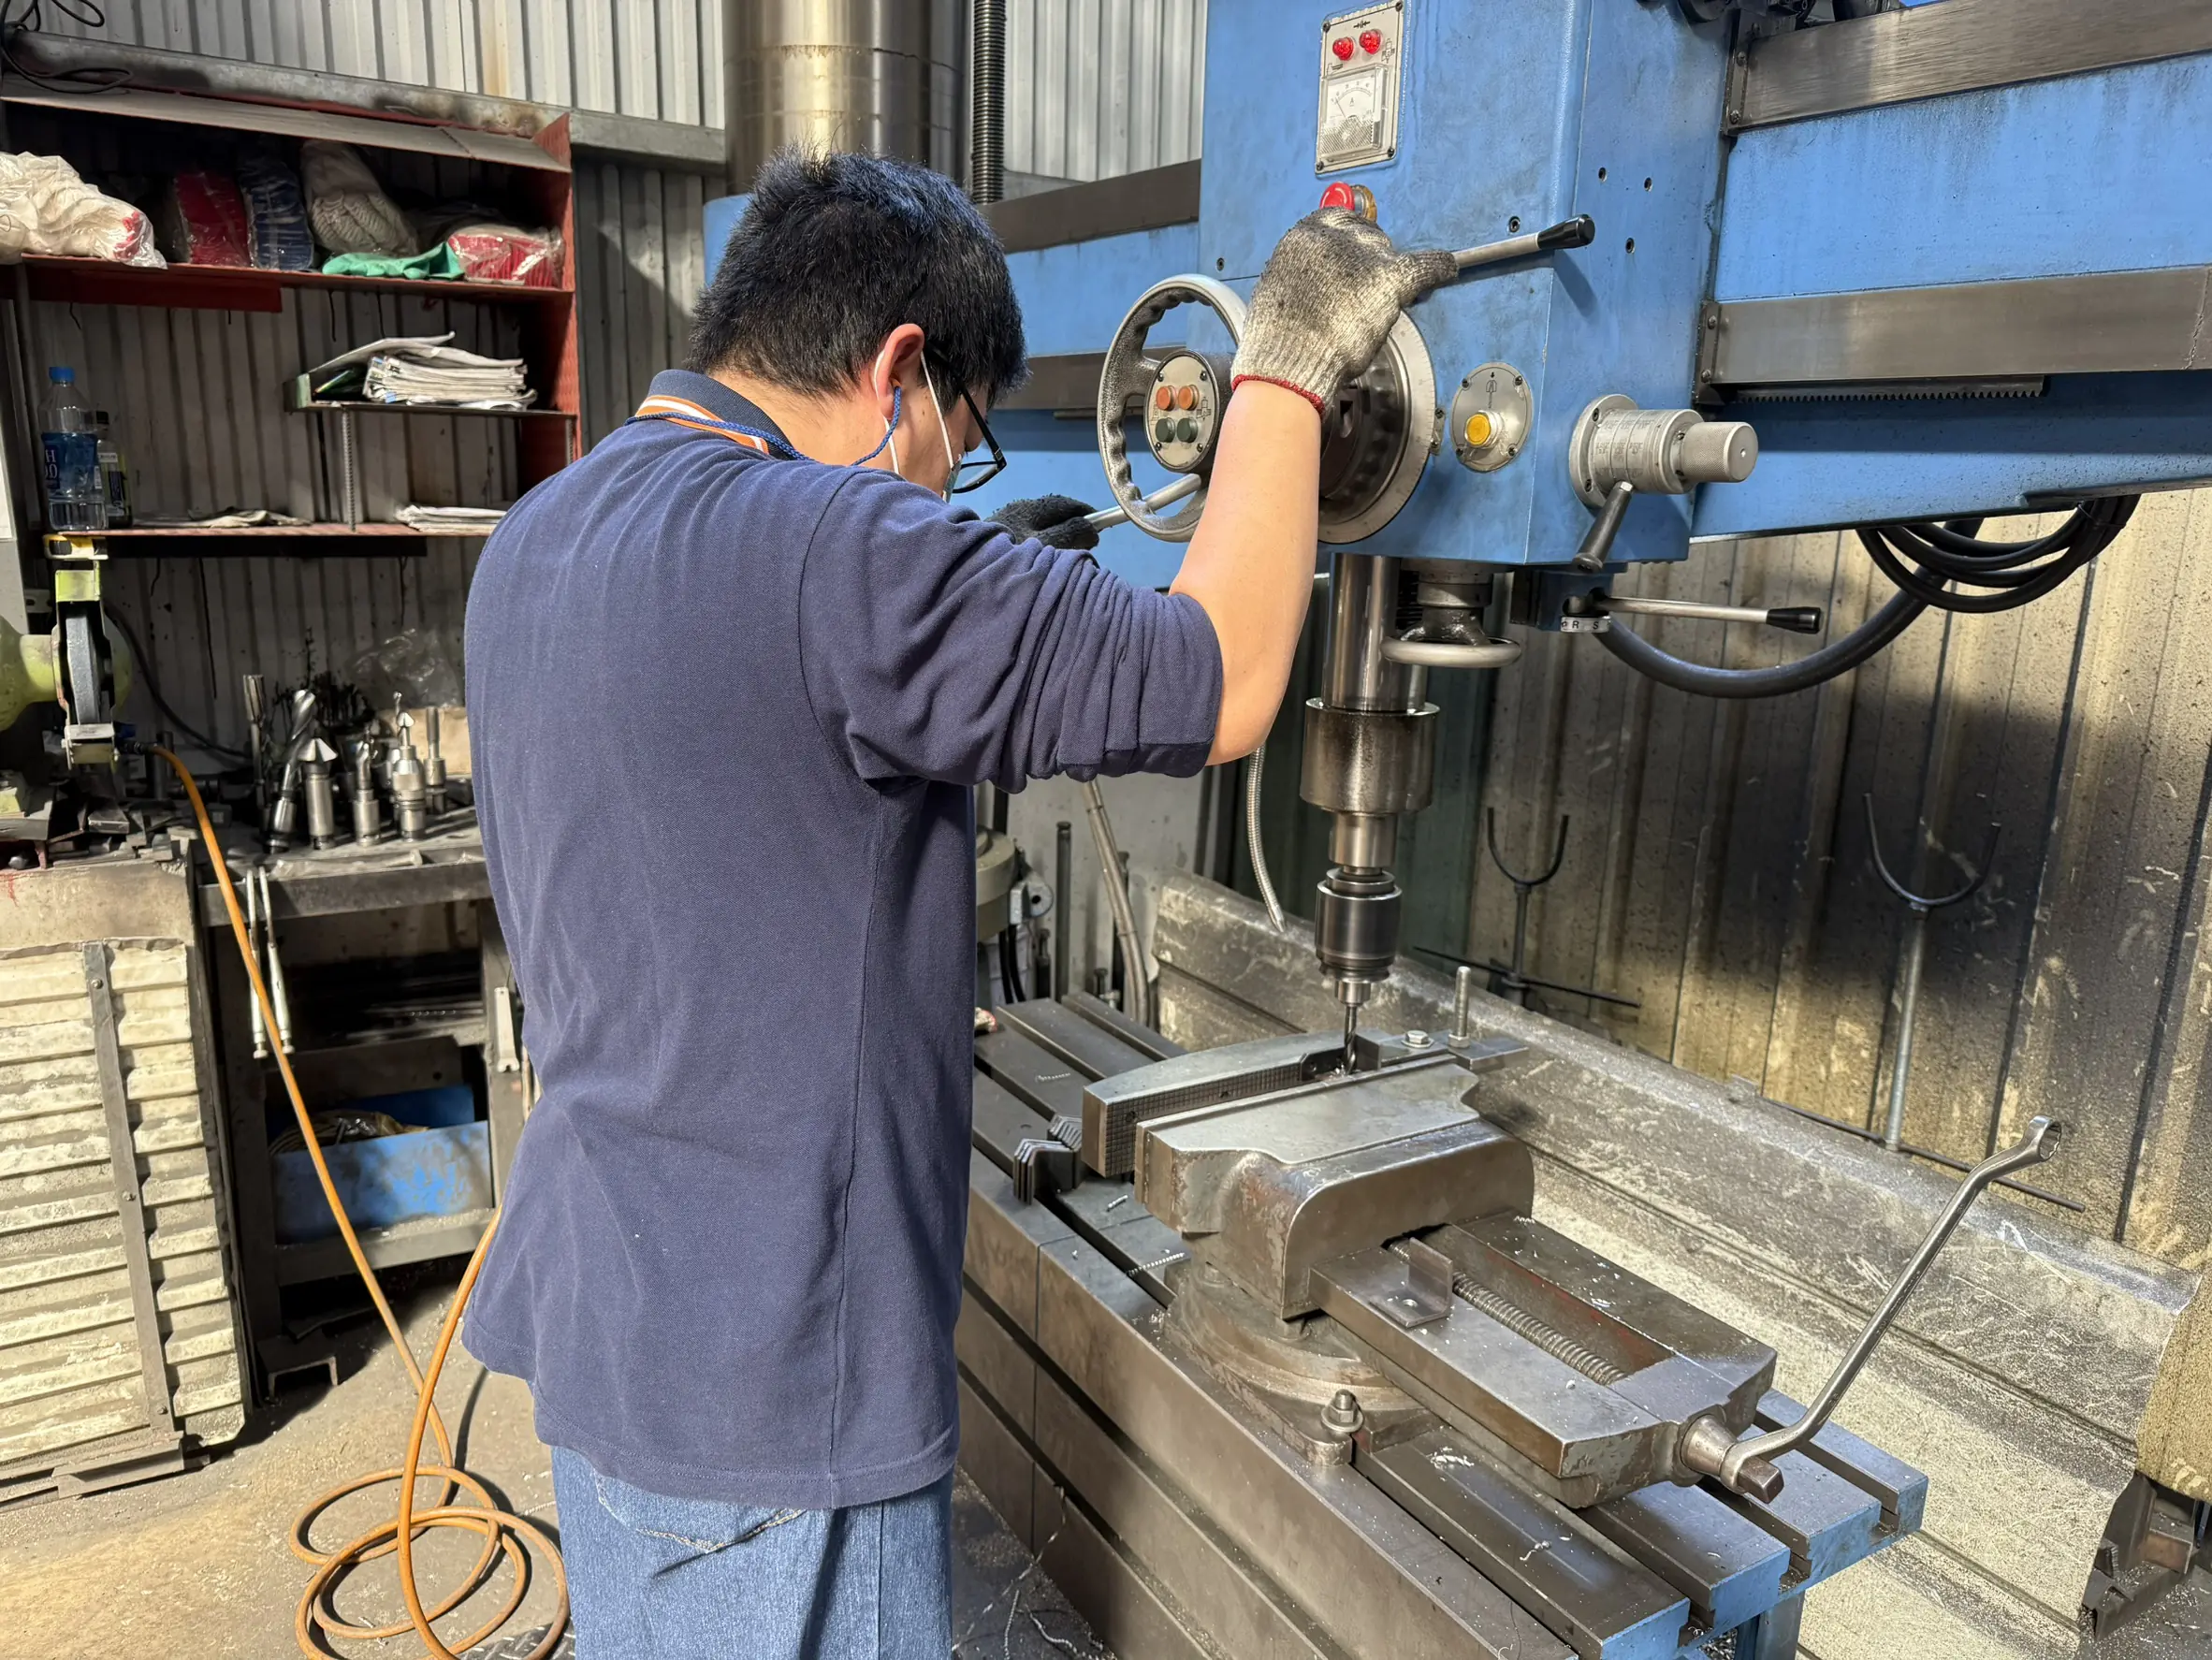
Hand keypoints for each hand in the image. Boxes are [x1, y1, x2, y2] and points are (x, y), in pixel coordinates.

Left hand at [989, 494, 1101, 552]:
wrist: (961, 568)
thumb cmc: (1006, 554)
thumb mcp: (1044, 545)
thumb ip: (1070, 534)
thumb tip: (1092, 528)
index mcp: (1029, 509)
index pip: (1064, 505)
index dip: (1084, 513)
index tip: (1100, 526)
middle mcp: (1017, 511)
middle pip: (1052, 512)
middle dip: (1073, 522)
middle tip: (1088, 539)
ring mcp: (1005, 523)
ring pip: (1039, 523)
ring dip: (1058, 532)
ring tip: (1069, 550)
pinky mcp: (996, 536)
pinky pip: (1027, 533)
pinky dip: (1043, 540)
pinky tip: (1043, 556)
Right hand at [1228, 208, 1456, 410]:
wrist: (1289, 361)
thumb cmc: (1278, 339)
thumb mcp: (1278, 290)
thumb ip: (1303, 274)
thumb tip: (1319, 276)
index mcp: (1304, 238)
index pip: (1337, 220)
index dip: (1348, 238)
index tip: (1352, 250)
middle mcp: (1336, 238)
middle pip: (1366, 238)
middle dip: (1368, 260)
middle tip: (1363, 290)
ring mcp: (1365, 258)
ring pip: (1389, 255)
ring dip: (1387, 275)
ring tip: (1380, 302)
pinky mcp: (1389, 280)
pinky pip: (1425, 266)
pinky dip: (1437, 268)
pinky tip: (1445, 268)